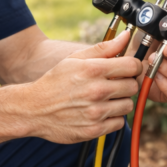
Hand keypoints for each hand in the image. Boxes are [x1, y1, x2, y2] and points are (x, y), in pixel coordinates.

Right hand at [24, 32, 140, 143]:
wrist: (34, 109)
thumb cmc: (55, 81)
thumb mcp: (75, 59)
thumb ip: (104, 48)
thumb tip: (126, 36)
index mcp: (93, 69)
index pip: (133, 66)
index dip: (132, 66)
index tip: (126, 69)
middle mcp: (96, 91)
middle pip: (133, 86)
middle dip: (126, 84)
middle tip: (114, 84)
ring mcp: (96, 112)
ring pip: (128, 105)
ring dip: (120, 102)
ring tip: (105, 98)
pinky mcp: (94, 130)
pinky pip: (119, 122)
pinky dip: (113, 118)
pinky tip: (100, 111)